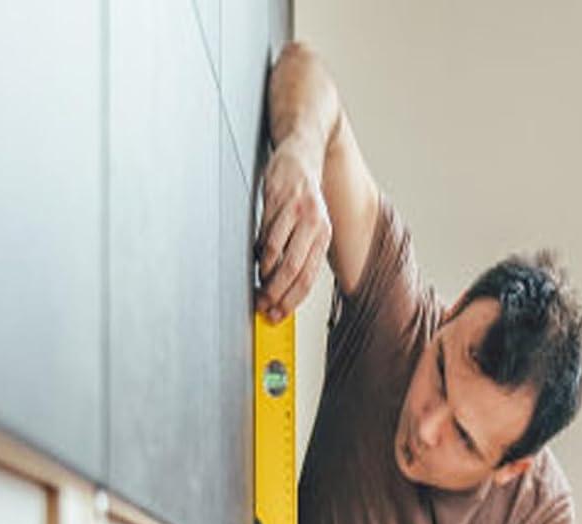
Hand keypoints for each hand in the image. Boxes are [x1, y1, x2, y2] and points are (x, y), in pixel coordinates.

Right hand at [255, 131, 331, 321]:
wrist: (302, 151)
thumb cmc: (304, 194)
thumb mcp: (311, 224)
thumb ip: (301, 252)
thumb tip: (284, 288)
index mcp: (324, 235)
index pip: (308, 278)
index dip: (292, 300)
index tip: (278, 314)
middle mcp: (314, 223)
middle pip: (293, 269)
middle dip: (276, 292)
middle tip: (263, 303)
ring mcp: (296, 210)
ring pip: (277, 252)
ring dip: (264, 273)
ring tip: (259, 282)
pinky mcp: (277, 198)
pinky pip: (265, 232)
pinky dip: (259, 250)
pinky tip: (257, 257)